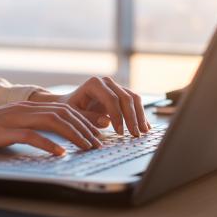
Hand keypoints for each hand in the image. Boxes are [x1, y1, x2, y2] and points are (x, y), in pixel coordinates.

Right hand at [0, 102, 102, 155]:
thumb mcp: (11, 126)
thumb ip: (31, 128)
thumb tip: (53, 139)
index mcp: (29, 106)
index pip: (64, 109)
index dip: (84, 120)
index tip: (98, 133)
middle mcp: (25, 108)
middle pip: (64, 114)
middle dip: (85, 128)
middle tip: (99, 143)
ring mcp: (15, 118)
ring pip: (53, 122)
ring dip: (74, 135)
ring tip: (88, 147)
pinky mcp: (4, 130)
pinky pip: (31, 136)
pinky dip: (49, 144)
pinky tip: (60, 153)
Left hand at [30, 77, 149, 136]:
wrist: (70, 103)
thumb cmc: (70, 109)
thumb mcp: (74, 115)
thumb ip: (88, 118)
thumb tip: (107, 121)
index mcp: (95, 84)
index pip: (112, 99)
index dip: (118, 116)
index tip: (120, 132)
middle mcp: (107, 82)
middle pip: (126, 98)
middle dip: (132, 118)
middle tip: (135, 134)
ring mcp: (116, 86)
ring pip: (134, 99)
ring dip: (140, 116)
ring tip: (143, 132)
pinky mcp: (122, 93)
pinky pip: (135, 102)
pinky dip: (140, 114)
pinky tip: (145, 126)